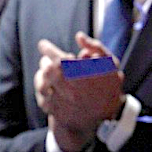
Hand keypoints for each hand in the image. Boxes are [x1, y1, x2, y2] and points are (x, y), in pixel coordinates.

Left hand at [33, 35, 124, 151]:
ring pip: (41, 85)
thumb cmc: (110, 85)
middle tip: (48, 59)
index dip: (47, 48)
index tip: (43, 44)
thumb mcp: (110, 62)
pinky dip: (42, 91)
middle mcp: (68, 87)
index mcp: (80, 73)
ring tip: (46, 72)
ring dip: (41, 76)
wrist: (110, 115)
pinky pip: (42, 100)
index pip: (56, 57)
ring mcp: (61, 101)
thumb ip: (95, 46)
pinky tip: (47, 88)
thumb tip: (78, 36)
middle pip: (47, 70)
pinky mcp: (57, 112)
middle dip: (46, 62)